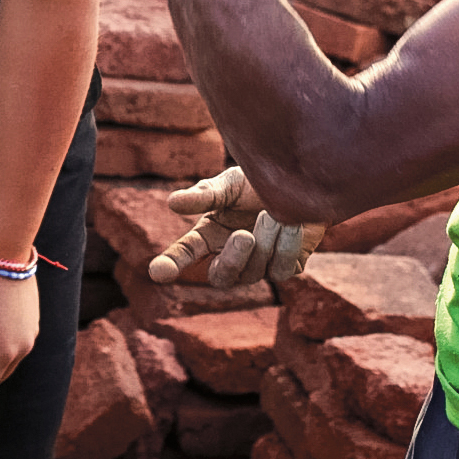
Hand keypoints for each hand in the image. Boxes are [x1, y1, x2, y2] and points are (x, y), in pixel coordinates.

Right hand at [152, 165, 324, 287]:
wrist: (302, 180)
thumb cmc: (258, 182)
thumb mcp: (229, 184)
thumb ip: (204, 196)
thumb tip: (172, 202)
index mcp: (209, 235)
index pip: (185, 254)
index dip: (171, 264)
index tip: (157, 272)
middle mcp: (231, 256)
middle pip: (222, 277)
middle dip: (232, 260)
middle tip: (244, 236)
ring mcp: (260, 266)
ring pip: (255, 272)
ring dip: (265, 241)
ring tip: (272, 212)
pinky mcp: (287, 268)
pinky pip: (283, 269)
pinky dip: (286, 245)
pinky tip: (292, 223)